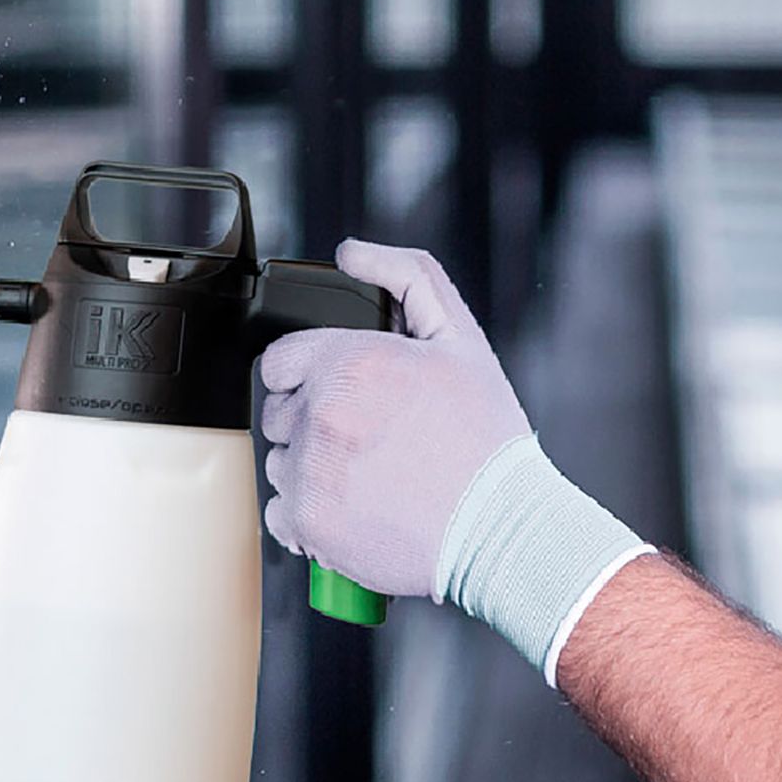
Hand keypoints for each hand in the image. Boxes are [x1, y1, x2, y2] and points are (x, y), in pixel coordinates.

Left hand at [257, 239, 531, 598]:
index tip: (343, 392)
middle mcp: (323, 414)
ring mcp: (312, 471)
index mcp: (352, 363)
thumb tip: (350, 252)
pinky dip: (309, 515)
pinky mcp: (309, 523)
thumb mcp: (460, 338)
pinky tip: (356, 508)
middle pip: (278, 411)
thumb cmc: (486, 440)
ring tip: (371, 476)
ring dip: (312, 466)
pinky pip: (279, 512)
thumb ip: (406, 277)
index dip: (312, 373)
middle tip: (369, 436)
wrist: (503, 529)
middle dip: (314, 418)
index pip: (280, 360)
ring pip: (280, 461)